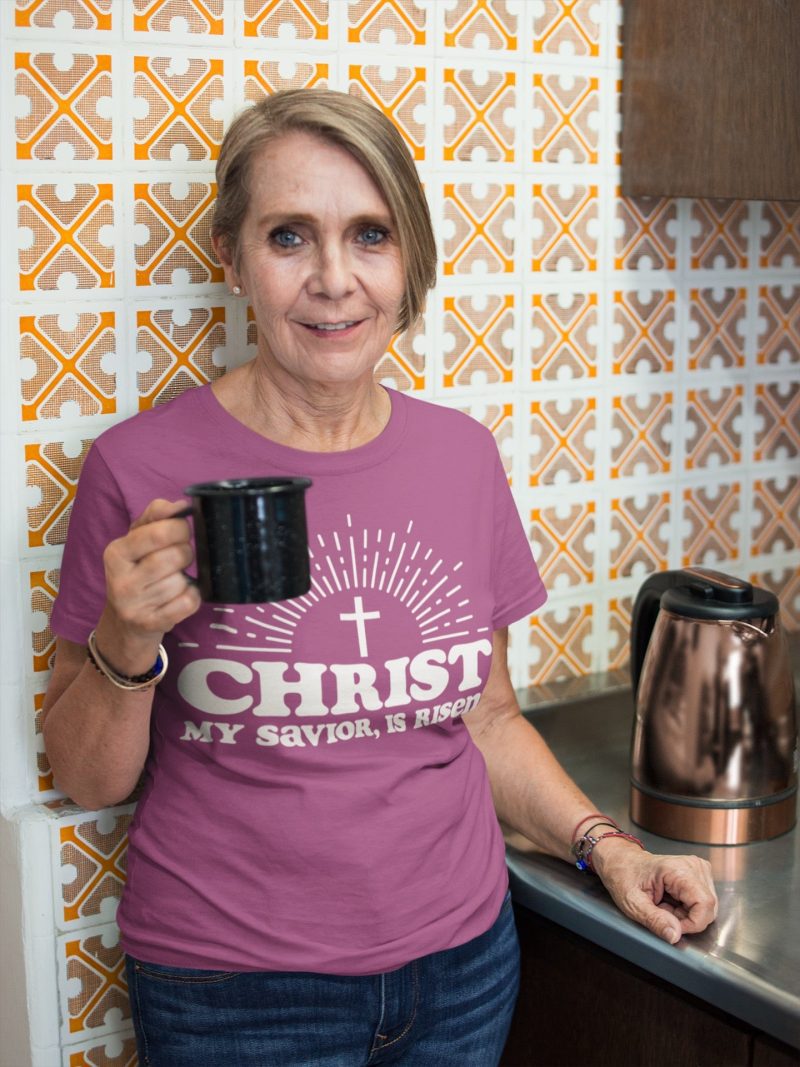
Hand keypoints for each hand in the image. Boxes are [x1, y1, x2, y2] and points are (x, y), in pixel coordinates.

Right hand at [98, 498, 200, 666]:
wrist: (125, 623)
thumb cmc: (137, 572)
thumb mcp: (137, 541)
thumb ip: (156, 517)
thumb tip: (181, 505)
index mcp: (115, 552)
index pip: (159, 532)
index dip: (180, 528)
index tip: (181, 532)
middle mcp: (120, 579)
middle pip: (174, 556)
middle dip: (186, 553)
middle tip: (181, 556)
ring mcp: (134, 605)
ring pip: (181, 581)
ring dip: (186, 578)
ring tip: (174, 579)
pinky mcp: (150, 624)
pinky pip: (188, 602)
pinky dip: (192, 596)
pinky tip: (181, 595)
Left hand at [591, 838, 717, 944]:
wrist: (622, 861)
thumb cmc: (624, 877)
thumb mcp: (632, 903)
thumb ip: (654, 920)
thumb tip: (675, 935)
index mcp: (678, 869)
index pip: (705, 904)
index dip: (692, 923)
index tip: (671, 925)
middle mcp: (694, 866)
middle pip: (708, 907)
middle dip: (686, 919)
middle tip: (662, 911)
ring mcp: (698, 869)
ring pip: (707, 907)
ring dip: (686, 914)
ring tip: (664, 905)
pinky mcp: (699, 875)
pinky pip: (702, 902)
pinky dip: (687, 909)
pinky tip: (671, 901)